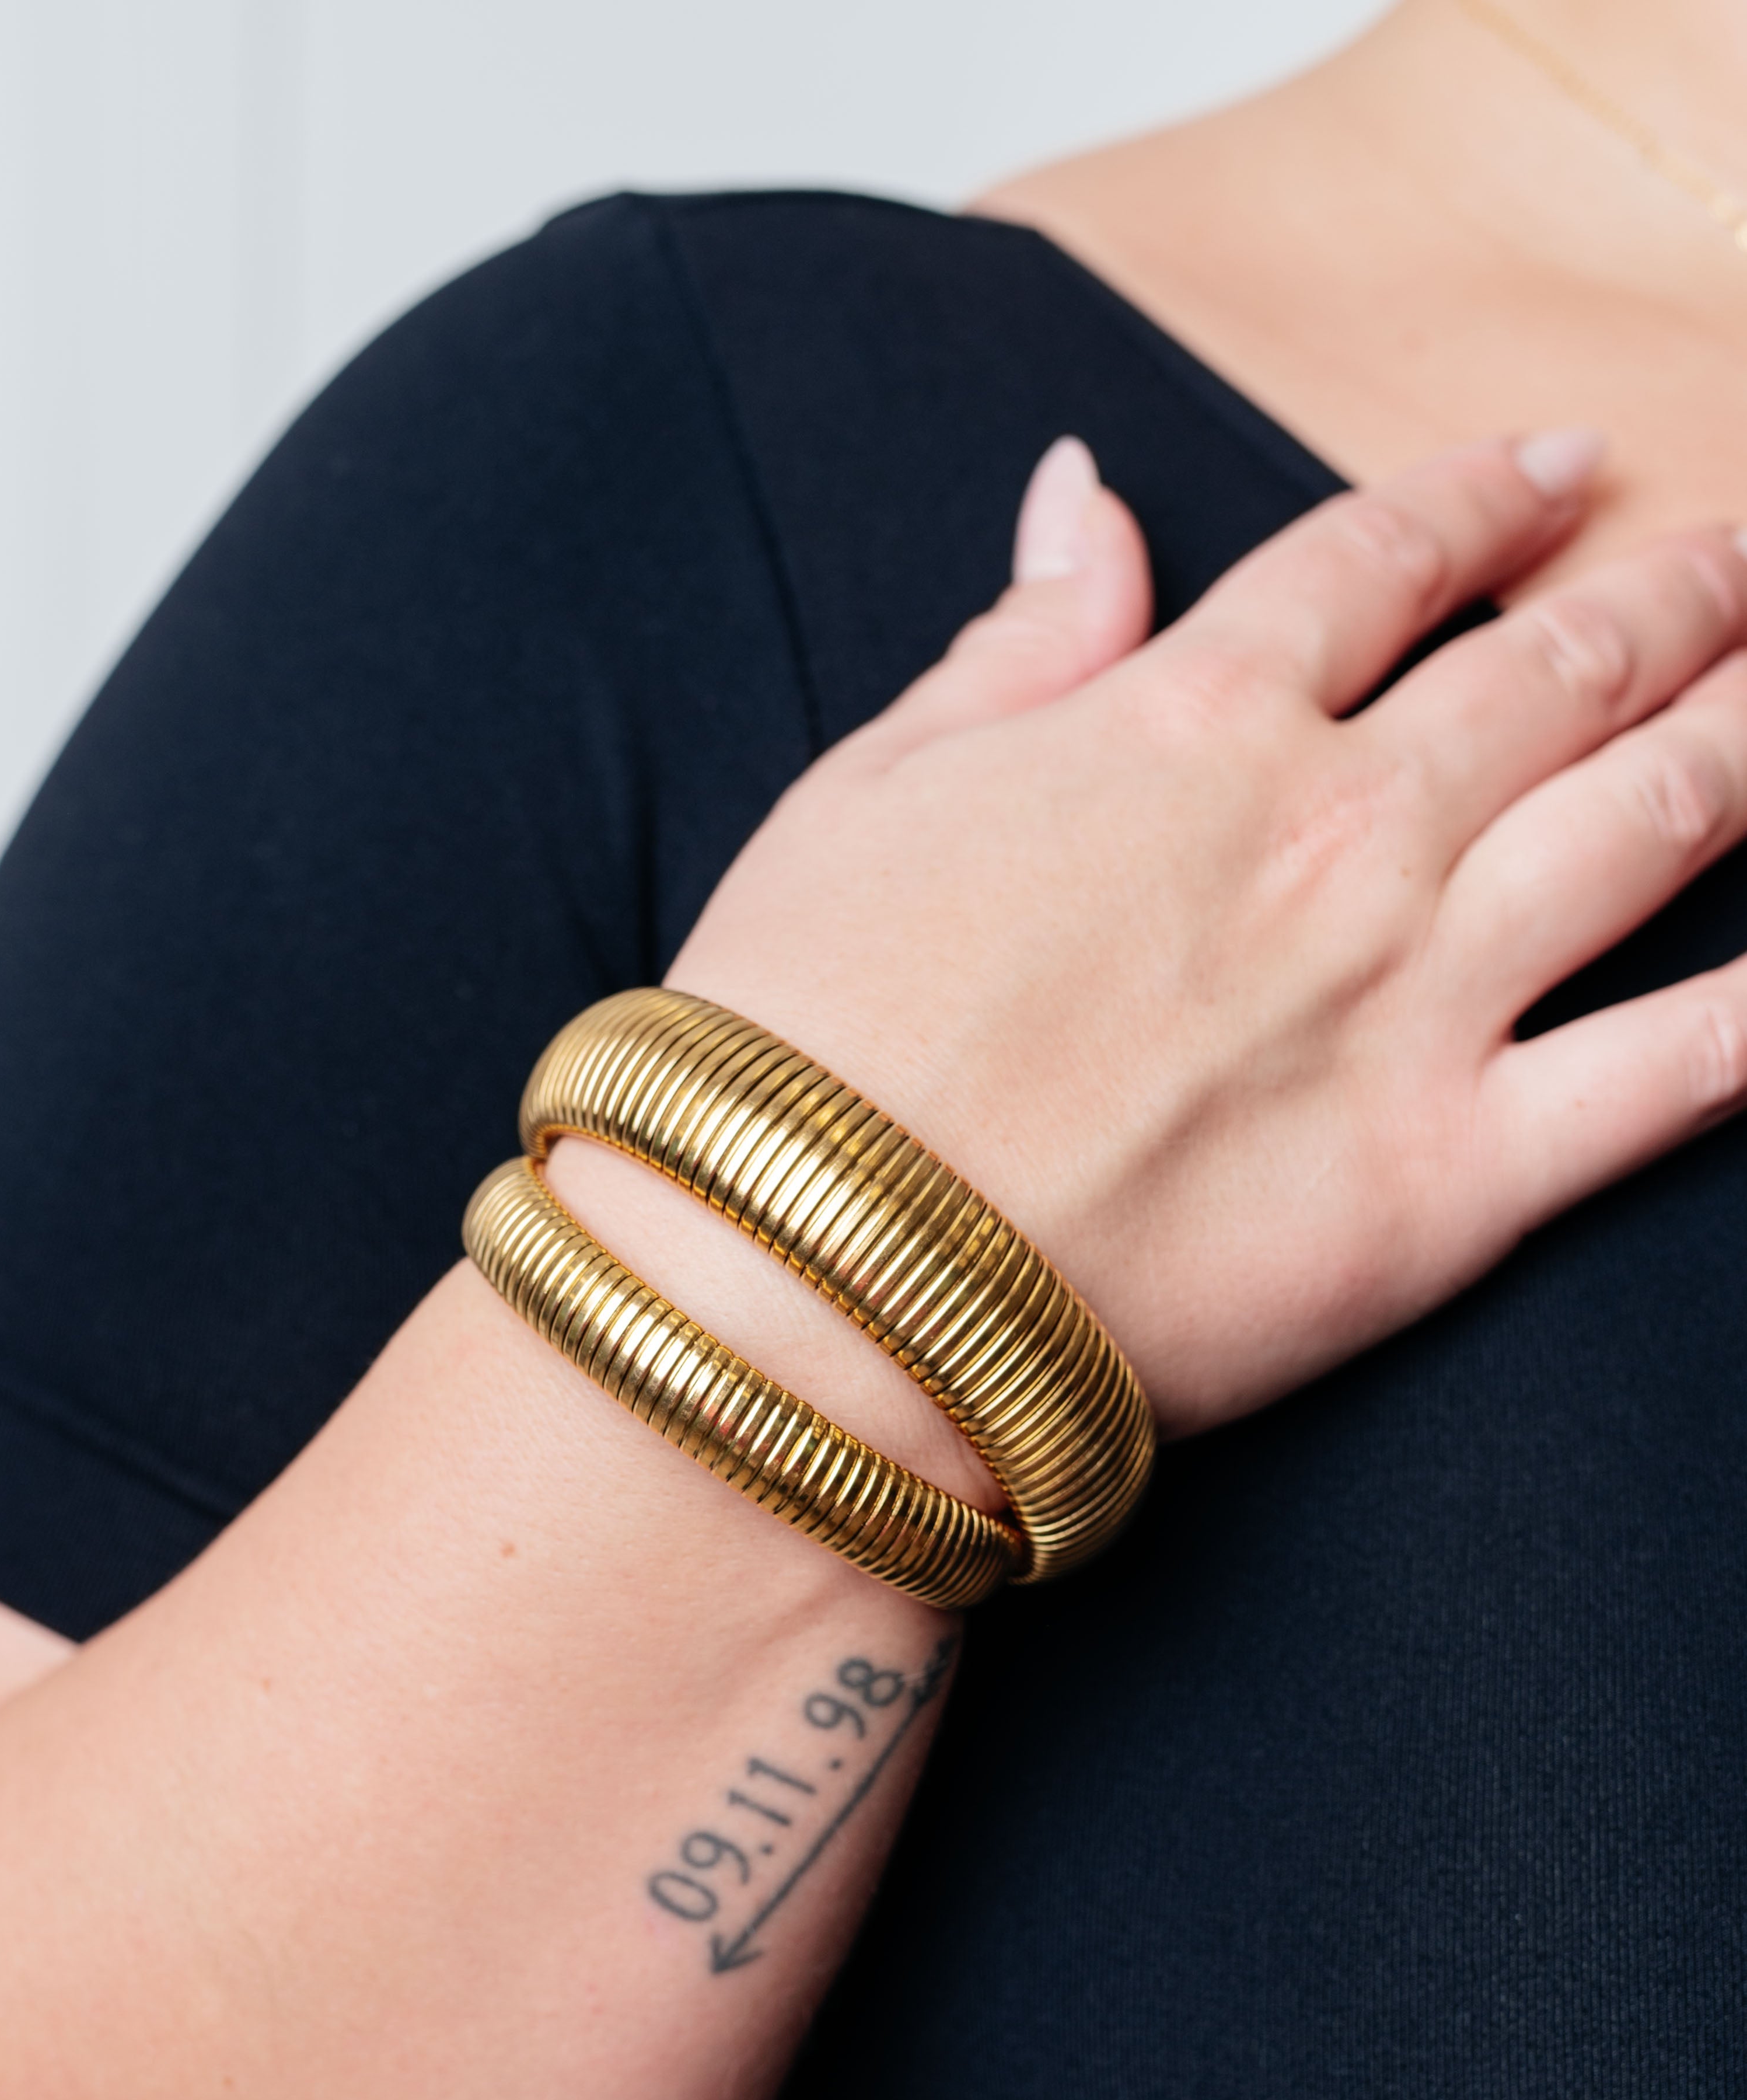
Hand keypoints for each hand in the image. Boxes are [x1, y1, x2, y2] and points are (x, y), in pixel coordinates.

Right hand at [669, 430, 1746, 1436]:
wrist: (807, 1275)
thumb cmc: (806, 1043)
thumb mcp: (874, 784)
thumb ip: (1021, 641)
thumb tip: (1084, 490)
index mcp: (1189, 727)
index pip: (1379, 562)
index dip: (1481, 497)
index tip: (1556, 464)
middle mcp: (1336, 833)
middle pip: (1558, 667)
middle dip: (1671, 593)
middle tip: (1740, 557)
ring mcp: (1415, 998)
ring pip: (1648, 822)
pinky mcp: (1454, 1177)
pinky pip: (1672, 1074)